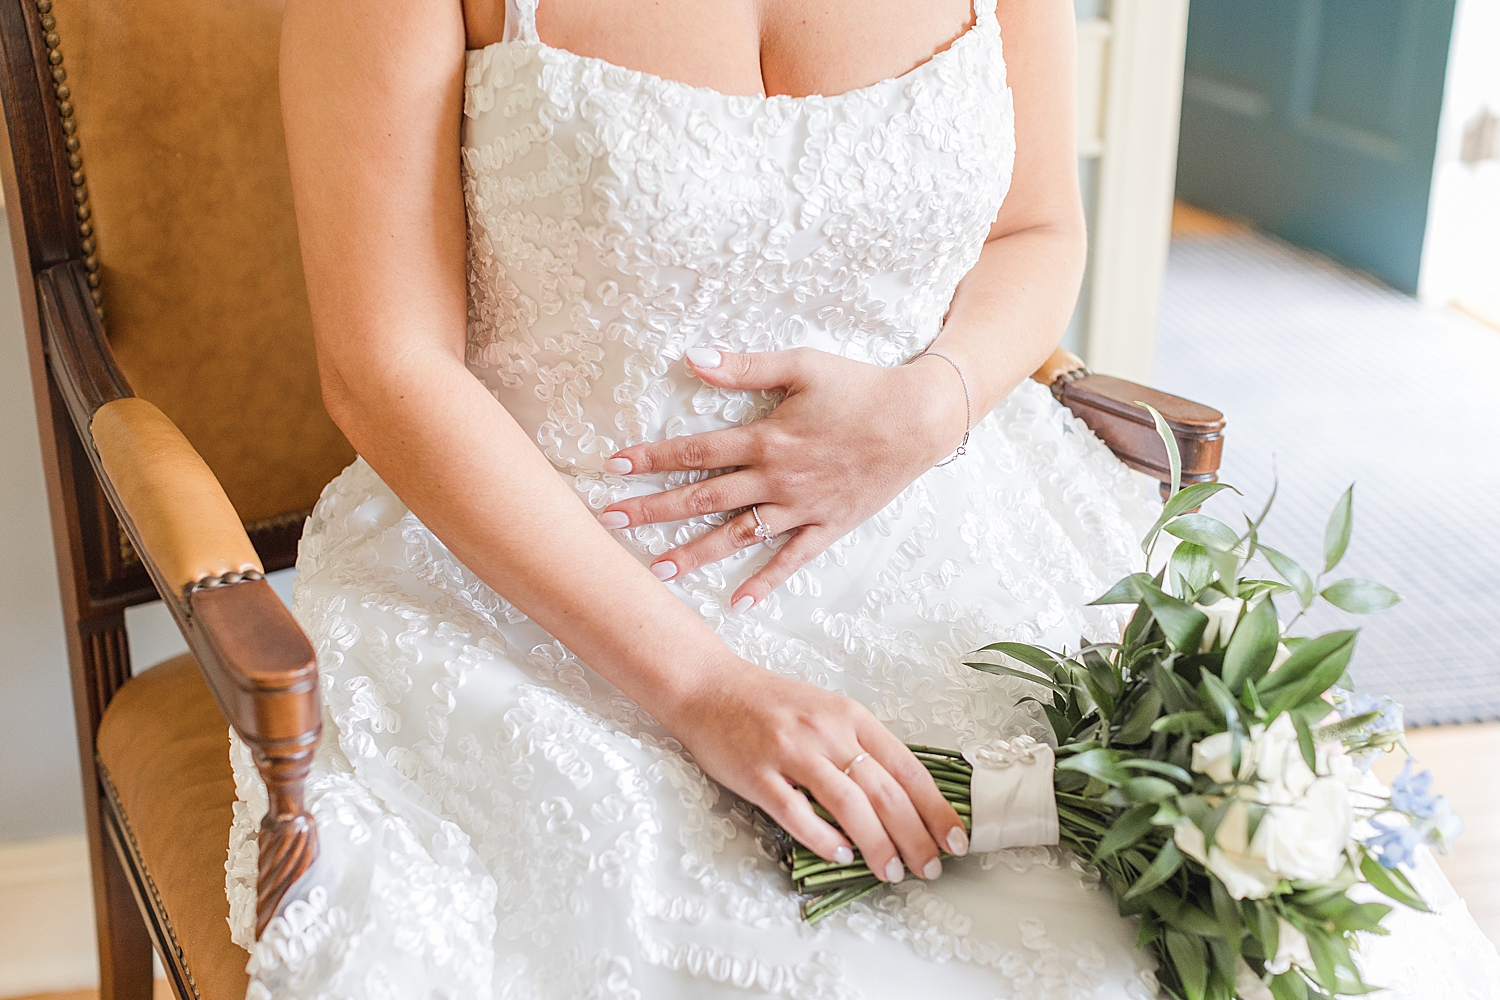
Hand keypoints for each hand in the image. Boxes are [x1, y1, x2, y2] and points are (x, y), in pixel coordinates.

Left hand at [600, 347, 967, 609]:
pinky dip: (764, 582)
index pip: (696, 450)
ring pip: (738, 535)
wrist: (919, 420)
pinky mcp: (827, 526)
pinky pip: (791, 560)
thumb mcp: (802, 364)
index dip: (652, 457)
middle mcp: (777, 479)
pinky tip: (737, 603)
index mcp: (766, 438)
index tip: (613, 466)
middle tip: (611, 521)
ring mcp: (801, 508)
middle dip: (654, 509)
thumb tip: (693, 356)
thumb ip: (745, 366)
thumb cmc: (860, 387)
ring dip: (695, 553)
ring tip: (657, 570)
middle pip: (704, 497)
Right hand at [664, 654, 968, 878]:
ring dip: (877, 844)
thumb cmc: (769, 703)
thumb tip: (901, 796)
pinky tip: (841, 857)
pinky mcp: (758, 774)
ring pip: (849, 805)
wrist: (709, 686)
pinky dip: (824, 839)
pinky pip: (797, 813)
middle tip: (931, 868)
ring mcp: (792, 752)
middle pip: (884, 791)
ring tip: (892, 872)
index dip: (935, 807)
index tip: (954, 838)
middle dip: (915, 836)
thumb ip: (859, 746)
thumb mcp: (826, 712)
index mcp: (851, 716)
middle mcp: (827, 731)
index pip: (907, 767)